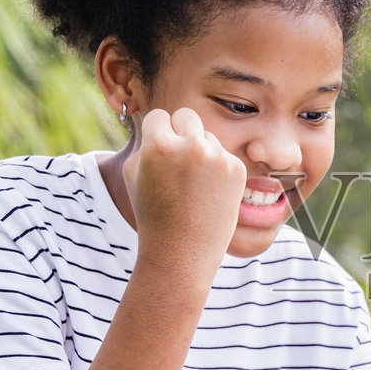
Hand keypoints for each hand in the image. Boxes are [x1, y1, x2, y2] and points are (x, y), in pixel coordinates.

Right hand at [124, 107, 245, 275]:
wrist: (181, 253)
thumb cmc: (152, 214)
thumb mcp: (133, 175)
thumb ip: (147, 143)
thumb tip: (164, 122)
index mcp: (158, 146)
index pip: (160, 116)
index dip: (158, 135)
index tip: (159, 153)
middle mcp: (190, 146)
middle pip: (187, 117)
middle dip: (181, 132)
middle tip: (178, 161)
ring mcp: (217, 157)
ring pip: (207, 137)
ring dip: (200, 152)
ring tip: (191, 187)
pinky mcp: (236, 168)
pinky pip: (223, 155)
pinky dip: (217, 169)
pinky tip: (208, 193)